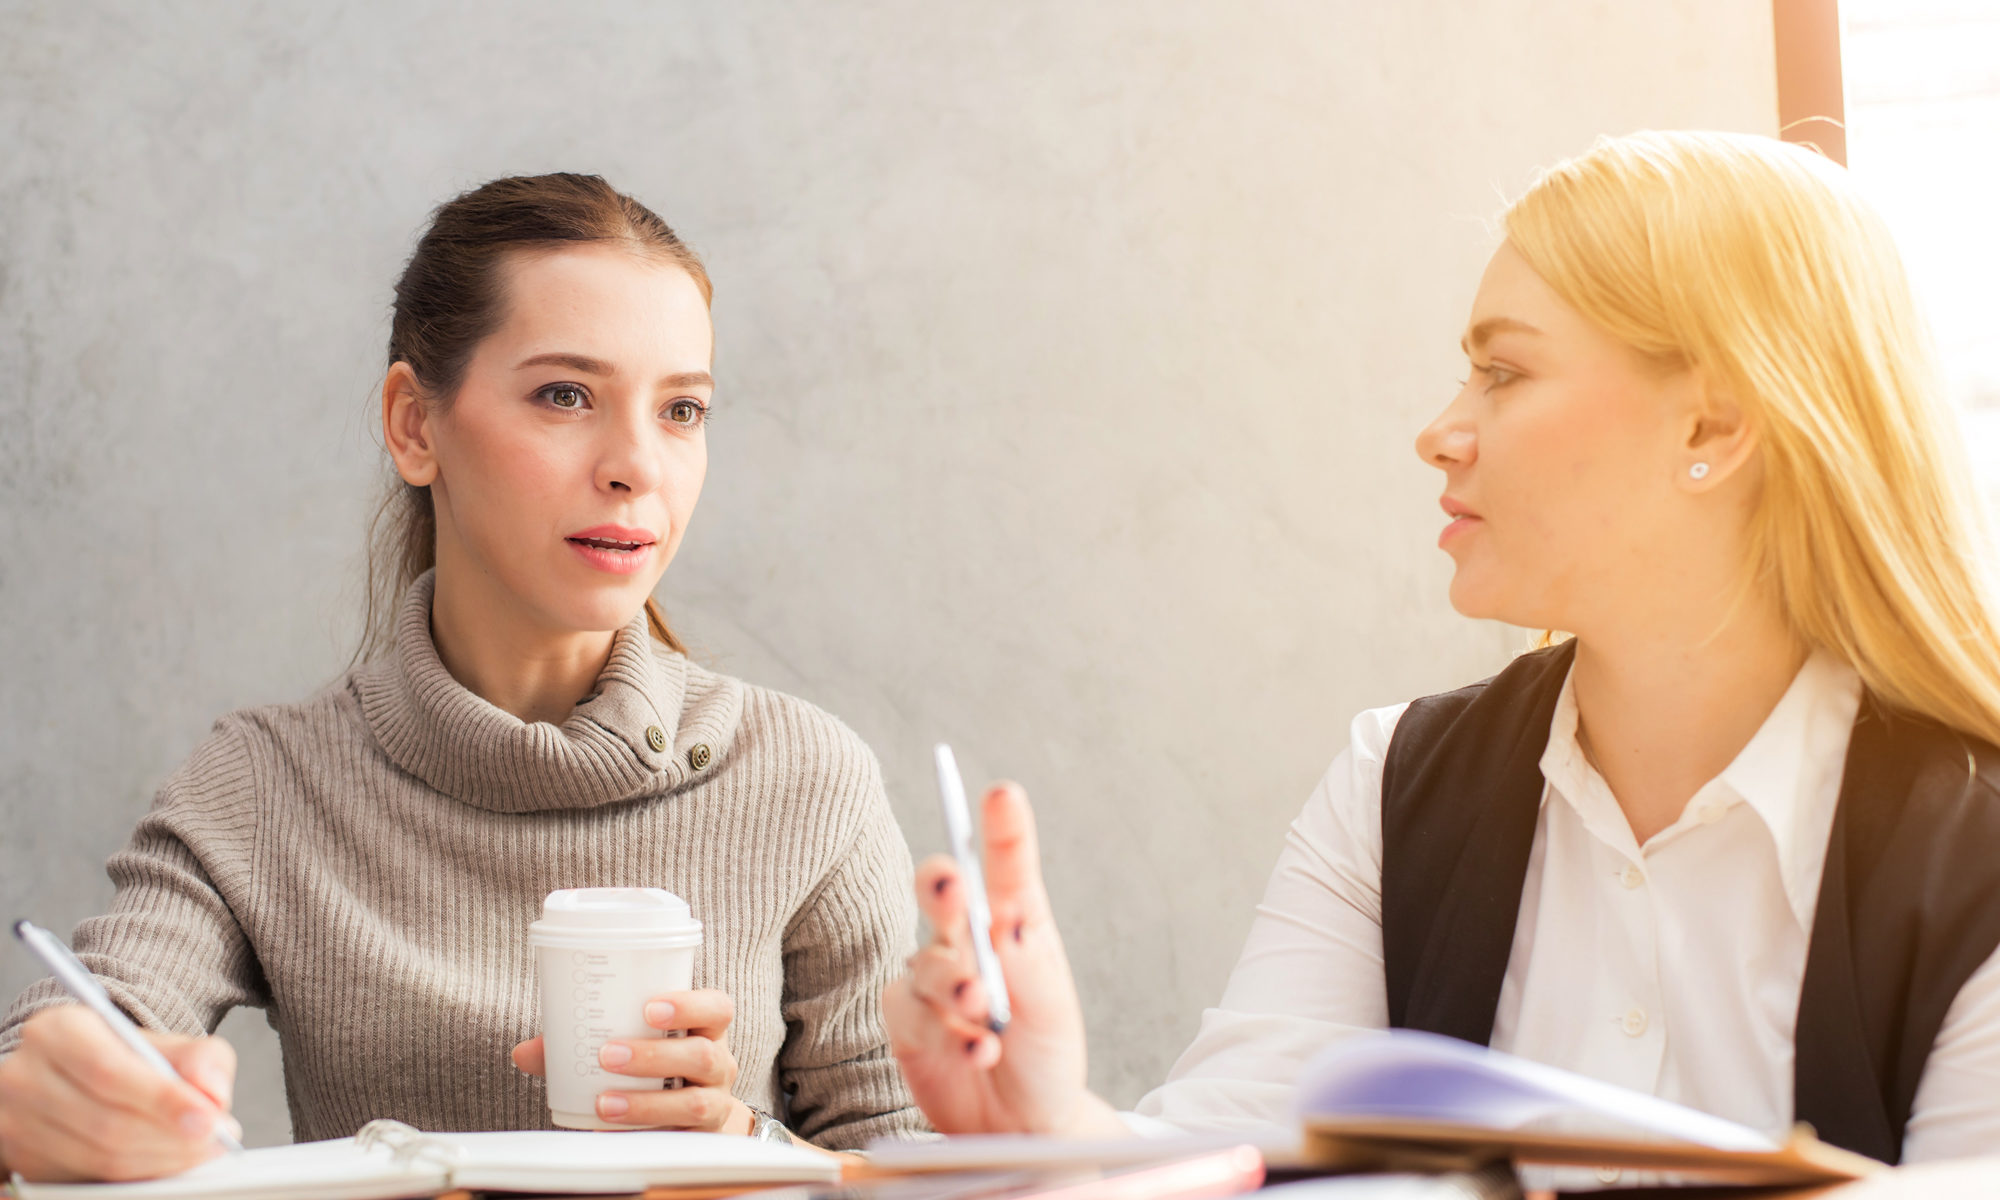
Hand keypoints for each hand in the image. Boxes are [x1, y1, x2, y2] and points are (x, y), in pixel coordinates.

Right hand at [0, 1004, 240, 1181]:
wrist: (80, 1076)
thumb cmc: (126, 1059)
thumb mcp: (167, 1043)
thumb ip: (201, 1059)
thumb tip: (212, 1093)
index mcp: (58, 1032)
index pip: (110, 1072)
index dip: (164, 1100)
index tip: (210, 1120)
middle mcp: (26, 1076)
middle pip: (106, 1122)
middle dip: (171, 1138)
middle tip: (216, 1140)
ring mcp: (18, 1123)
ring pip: (99, 1157)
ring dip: (159, 1161)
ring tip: (199, 1150)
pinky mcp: (25, 1161)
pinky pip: (90, 1178)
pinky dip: (138, 1176)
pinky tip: (167, 1163)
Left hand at [511, 989, 750, 1133]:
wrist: (691, 1116)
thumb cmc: (656, 1067)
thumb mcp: (632, 1043)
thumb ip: (580, 1044)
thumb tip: (525, 1052)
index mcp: (706, 1030)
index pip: (716, 1008)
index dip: (689, 1005)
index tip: (649, 1008)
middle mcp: (718, 1064)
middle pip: (703, 1055)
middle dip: (654, 1056)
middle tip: (608, 1055)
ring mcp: (715, 1103)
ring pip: (694, 1103)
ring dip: (646, 1103)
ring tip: (604, 1102)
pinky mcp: (700, 1139)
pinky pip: (679, 1140)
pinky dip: (642, 1135)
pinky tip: (611, 1132)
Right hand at [881, 781, 1124, 1135]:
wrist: (1022, 1126)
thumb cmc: (1044, 1056)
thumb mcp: (1052, 1010)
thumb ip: (1028, 965)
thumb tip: (1007, 918)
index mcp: (1014, 924)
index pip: (1007, 869)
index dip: (1003, 830)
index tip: (1002, 796)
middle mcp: (967, 941)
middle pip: (942, 893)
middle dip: (943, 886)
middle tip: (955, 890)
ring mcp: (932, 979)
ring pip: (927, 963)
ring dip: (955, 986)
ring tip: (983, 1013)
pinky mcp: (906, 1020)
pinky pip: (912, 1013)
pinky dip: (947, 1033)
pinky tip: (976, 1050)